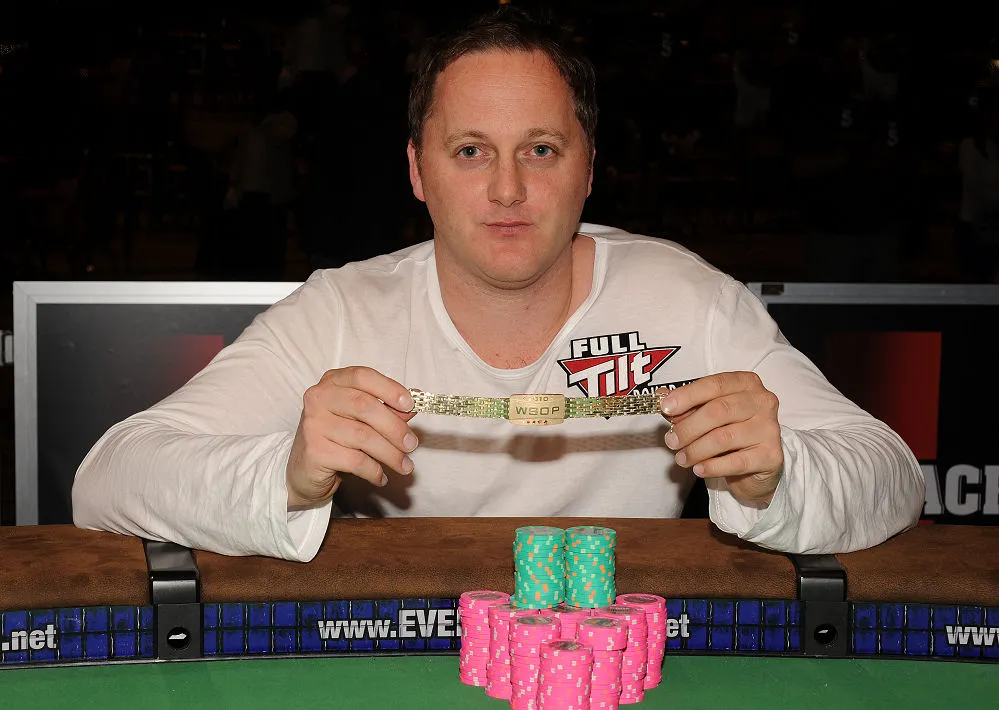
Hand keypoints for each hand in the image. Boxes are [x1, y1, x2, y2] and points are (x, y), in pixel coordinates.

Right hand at [286, 367, 418, 507]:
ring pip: (363, 436)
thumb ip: (386, 410)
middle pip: (365, 406)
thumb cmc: (337, 438)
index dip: (389, 389)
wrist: (304, 471)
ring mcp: (314, 424)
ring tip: (404, 466)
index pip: (362, 377)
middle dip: (394, 427)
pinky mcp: (314, 451)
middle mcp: (319, 398)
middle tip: (412, 444)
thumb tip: (413, 406)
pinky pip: (355, 460)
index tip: (411, 405)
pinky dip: (374, 470)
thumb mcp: (362, 420)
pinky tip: (381, 477)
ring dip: (390, 454)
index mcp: (333, 382)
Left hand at [661, 372, 782, 504]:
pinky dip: (712, 466)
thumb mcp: (705, 415)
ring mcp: (770, 428)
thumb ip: (685, 407)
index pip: (715, 384)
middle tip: (671, 441)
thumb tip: (661, 398)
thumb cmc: (728, 431)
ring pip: (724, 437)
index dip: (688, 395)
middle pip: (719, 410)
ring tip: (681, 458)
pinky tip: (699, 469)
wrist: (755, 466)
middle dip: (689, 427)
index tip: (665, 408)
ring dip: (696, 449)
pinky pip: (736, 461)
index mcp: (746, 383)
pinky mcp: (771, 456)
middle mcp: (763, 401)